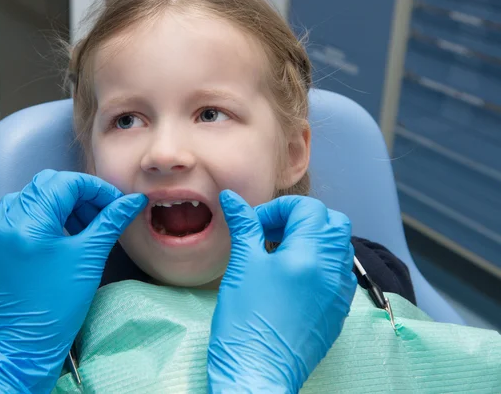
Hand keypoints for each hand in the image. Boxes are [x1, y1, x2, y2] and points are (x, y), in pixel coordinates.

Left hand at [0, 170, 146, 392]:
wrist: (25, 344)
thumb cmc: (57, 304)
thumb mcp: (89, 257)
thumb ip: (111, 222)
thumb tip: (133, 201)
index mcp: (29, 220)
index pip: (66, 183)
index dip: (96, 189)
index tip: (116, 204)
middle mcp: (9, 219)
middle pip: (49, 185)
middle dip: (81, 194)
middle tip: (103, 213)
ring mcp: (1, 232)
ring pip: (36, 197)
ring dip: (64, 203)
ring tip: (87, 226)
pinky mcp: (1, 245)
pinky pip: (24, 214)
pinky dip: (48, 215)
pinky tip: (66, 234)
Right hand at [207, 191, 356, 392]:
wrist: (258, 373)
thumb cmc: (246, 322)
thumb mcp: (242, 267)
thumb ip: (244, 226)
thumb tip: (232, 198)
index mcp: (311, 254)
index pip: (308, 208)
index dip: (279, 209)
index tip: (256, 225)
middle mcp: (333, 269)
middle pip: (332, 222)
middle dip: (302, 218)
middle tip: (272, 233)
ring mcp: (340, 292)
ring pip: (339, 246)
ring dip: (313, 238)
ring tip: (281, 253)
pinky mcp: (337, 311)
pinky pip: (339, 273)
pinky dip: (320, 262)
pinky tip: (294, 277)